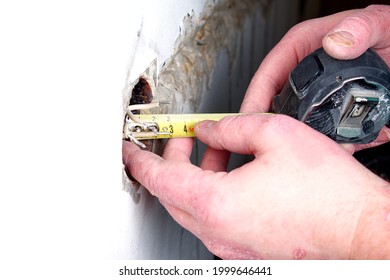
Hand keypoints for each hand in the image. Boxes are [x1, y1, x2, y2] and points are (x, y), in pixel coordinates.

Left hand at [122, 114, 389, 258]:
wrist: (361, 230)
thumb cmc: (328, 194)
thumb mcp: (275, 134)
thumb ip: (231, 126)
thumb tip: (209, 128)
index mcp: (216, 203)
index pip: (159, 179)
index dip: (140, 160)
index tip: (129, 149)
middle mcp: (219, 230)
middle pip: (174, 192)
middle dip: (174, 159)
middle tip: (183, 137)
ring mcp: (232, 244)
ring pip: (195, 205)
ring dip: (198, 173)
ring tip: (215, 147)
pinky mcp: (247, 248)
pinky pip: (216, 217)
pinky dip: (214, 191)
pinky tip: (233, 172)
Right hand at [241, 5, 389, 151]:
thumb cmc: (389, 32)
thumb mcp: (375, 22)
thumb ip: (359, 27)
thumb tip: (335, 42)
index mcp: (303, 49)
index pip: (268, 75)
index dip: (254, 99)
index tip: (248, 119)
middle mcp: (308, 75)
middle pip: (277, 105)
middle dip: (272, 127)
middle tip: (272, 144)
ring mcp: (321, 96)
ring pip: (300, 124)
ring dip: (304, 140)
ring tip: (310, 151)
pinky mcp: (336, 111)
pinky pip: (326, 132)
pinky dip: (333, 144)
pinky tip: (343, 147)